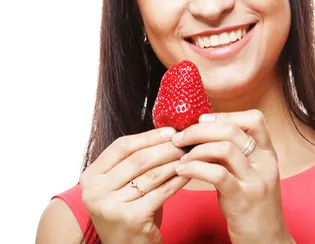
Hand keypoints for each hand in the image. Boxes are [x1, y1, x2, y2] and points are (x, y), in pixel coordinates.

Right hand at [79, 127, 188, 243]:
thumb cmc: (129, 212)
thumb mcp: (122, 185)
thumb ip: (132, 161)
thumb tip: (165, 133)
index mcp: (90, 177)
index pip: (121, 146)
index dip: (148, 136)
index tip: (171, 131)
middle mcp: (94, 191)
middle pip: (138, 159)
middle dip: (166, 148)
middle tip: (185, 142)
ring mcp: (110, 206)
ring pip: (152, 174)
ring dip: (175, 162)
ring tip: (190, 155)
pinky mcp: (131, 218)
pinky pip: (162, 191)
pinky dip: (178, 180)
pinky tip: (189, 173)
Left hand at [172, 109, 293, 243]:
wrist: (268, 241)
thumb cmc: (253, 208)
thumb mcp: (249, 176)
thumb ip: (233, 156)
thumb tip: (204, 136)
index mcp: (268, 154)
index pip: (255, 119)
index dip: (226, 115)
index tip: (203, 120)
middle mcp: (265, 163)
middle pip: (233, 130)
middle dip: (201, 130)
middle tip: (180, 137)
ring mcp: (256, 180)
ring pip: (225, 148)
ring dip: (197, 149)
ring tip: (181, 157)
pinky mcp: (243, 198)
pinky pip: (217, 175)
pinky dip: (195, 168)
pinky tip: (182, 171)